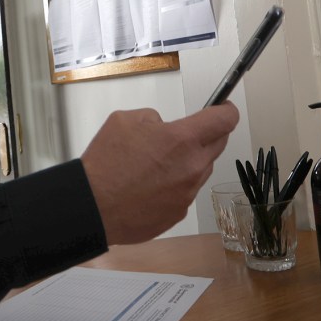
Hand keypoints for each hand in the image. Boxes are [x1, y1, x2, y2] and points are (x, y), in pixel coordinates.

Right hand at [81, 102, 238, 244]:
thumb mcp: (126, 119)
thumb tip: (164, 128)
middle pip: (219, 144)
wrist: (93, 206)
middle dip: (208, 134)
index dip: (227, 110)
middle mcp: (192, 166)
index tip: (223, 108)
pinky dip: (176, 184)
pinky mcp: (179, 212)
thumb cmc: (106, 163)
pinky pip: (187, 191)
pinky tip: (151, 185)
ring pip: (202, 169)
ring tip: (159, 163)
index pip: (225, 120)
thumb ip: (155, 119)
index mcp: (183, 139)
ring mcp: (188, 193)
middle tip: (186, 134)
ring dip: (190, 161)